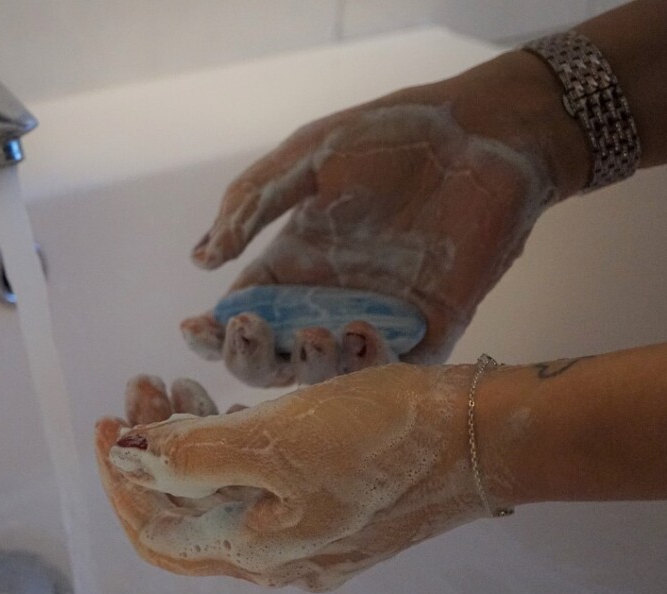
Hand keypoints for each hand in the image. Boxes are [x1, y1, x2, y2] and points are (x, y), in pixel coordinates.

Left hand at [95, 366, 485, 590]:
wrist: (481, 433)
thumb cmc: (384, 437)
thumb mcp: (277, 442)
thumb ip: (195, 457)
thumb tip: (129, 462)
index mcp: (261, 550)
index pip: (159, 532)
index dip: (121, 481)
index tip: (106, 423)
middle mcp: (280, 552)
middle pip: (187, 511)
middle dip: (151, 450)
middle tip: (143, 389)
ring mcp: (308, 528)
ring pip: (221, 490)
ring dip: (187, 440)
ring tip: (173, 386)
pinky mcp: (330, 499)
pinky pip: (259, 478)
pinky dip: (230, 440)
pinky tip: (223, 400)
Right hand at [182, 87, 559, 386]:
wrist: (482, 131)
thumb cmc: (392, 135)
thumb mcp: (307, 156)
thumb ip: (252, 204)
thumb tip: (201, 260)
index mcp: (291, 264)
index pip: (239, 315)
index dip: (212, 334)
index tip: (197, 328)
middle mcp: (326, 300)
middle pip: (272, 358)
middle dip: (249, 359)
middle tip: (248, 332)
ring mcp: (377, 318)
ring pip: (326, 375)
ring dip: (308, 367)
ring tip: (312, 334)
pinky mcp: (430, 328)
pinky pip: (393, 371)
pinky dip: (370, 367)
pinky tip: (358, 334)